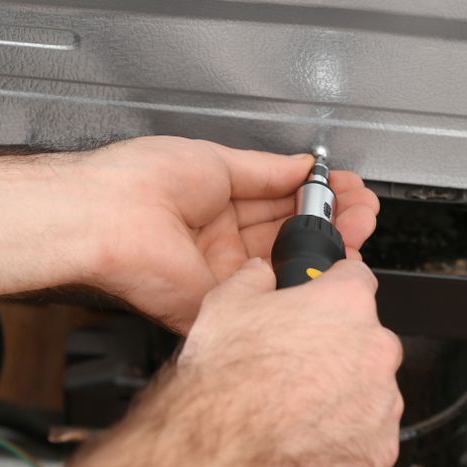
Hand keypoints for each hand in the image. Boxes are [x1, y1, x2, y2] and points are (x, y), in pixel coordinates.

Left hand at [68, 137, 378, 331]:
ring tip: (358, 218)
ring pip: (284, 261)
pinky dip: (304, 273)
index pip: (274, 200)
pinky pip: (269, 292)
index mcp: (213, 203)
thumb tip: (300, 165)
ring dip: (325, 240)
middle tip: (360, 205)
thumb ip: (265, 170)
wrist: (106, 216)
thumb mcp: (215, 162)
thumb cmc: (138, 182)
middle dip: (329, 215)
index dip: (312, 193)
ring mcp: (220, 274)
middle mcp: (218, 241)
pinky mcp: (219, 304)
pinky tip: (331, 252)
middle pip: (286, 231)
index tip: (341, 186)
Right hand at [69, 258, 403, 466]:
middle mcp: (374, 348)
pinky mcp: (378, 446)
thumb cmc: (227, 377)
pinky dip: (346, 431)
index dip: (332, 286)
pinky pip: (368, 431)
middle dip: (338, 343)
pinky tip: (309, 429)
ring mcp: (381, 401)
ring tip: (299, 399)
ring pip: (370, 385)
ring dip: (344, 388)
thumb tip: (261, 272)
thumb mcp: (227, 301)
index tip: (322, 297)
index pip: (356, 277)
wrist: (221, 445)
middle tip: (299, 358)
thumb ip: (256, 276)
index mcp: (345, 303)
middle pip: (365, 335)